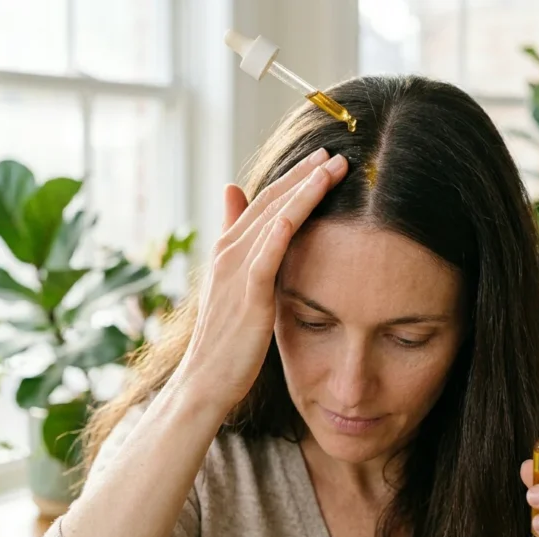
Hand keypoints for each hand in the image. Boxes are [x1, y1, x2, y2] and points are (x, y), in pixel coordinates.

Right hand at [174, 147, 348, 409]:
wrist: (204, 382)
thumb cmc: (224, 341)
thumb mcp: (230, 291)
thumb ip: (238, 249)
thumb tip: (237, 204)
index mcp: (227, 250)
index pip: (264, 202)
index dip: (292, 177)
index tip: (320, 159)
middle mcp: (229, 252)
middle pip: (271, 201)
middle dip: (303, 174)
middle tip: (334, 152)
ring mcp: (236, 272)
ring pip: (273, 218)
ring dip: (303, 190)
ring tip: (332, 168)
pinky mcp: (249, 295)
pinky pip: (267, 255)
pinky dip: (281, 228)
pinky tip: (300, 208)